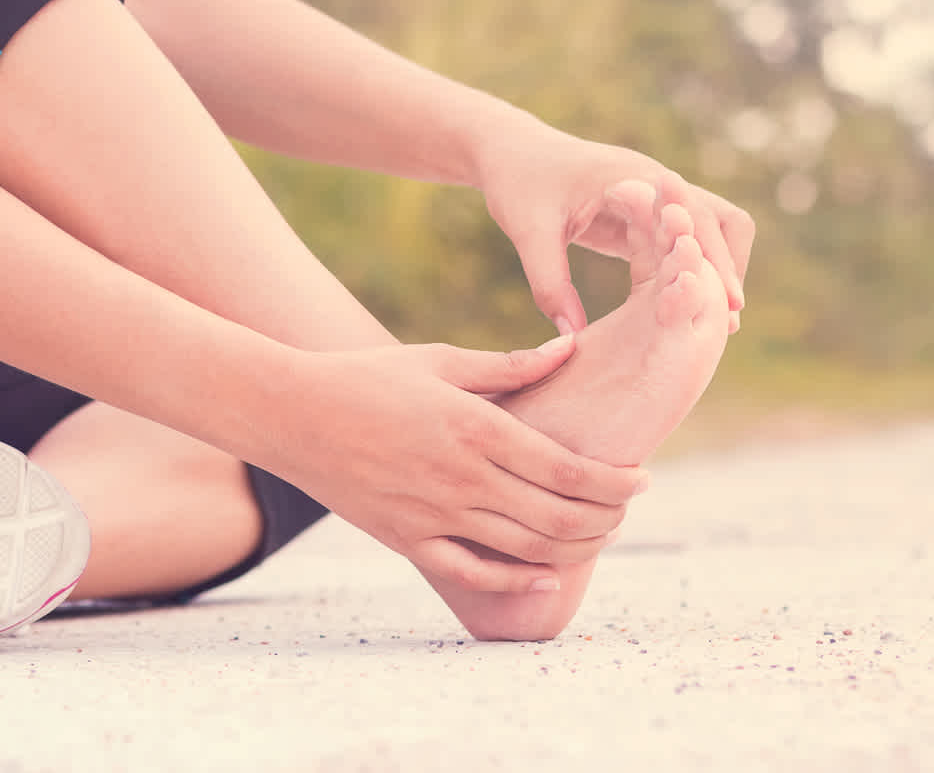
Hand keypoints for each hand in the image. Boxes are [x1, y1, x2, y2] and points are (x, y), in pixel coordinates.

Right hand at [265, 338, 649, 593]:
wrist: (292, 414)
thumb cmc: (366, 378)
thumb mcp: (438, 361)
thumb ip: (508, 365)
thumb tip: (567, 349)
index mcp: (477, 429)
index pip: (569, 471)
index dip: (616, 482)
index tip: (641, 479)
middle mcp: (463, 479)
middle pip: (560, 517)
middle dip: (608, 518)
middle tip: (626, 508)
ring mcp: (436, 515)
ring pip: (527, 550)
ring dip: (576, 547)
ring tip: (598, 534)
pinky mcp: (409, 540)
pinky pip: (474, 574)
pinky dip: (517, 583)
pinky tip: (545, 577)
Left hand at [475, 118, 753, 333]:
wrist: (509, 153)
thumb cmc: (517, 185)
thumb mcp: (528, 233)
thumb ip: (549, 283)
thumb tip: (571, 336)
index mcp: (633, 178)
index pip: (696, 216)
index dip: (714, 260)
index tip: (729, 305)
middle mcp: (654, 182)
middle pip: (722, 219)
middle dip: (728, 266)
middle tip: (728, 319)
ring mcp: (653, 197)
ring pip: (710, 228)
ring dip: (715, 267)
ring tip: (717, 320)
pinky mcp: (642, 214)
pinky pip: (682, 239)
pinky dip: (691, 268)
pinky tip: (687, 306)